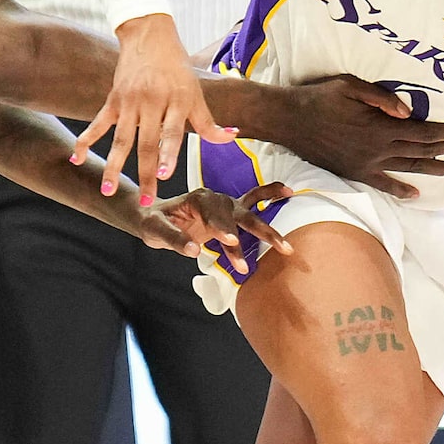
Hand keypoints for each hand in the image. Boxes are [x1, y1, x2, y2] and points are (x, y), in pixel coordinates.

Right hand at [72, 15, 231, 204]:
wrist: (149, 36)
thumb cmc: (177, 68)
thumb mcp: (196, 92)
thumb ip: (209, 121)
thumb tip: (231, 137)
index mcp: (176, 100)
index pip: (172, 132)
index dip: (168, 153)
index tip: (164, 174)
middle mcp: (151, 102)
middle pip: (146, 143)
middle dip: (145, 174)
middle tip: (144, 201)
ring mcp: (129, 102)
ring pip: (120, 139)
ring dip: (113, 166)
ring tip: (108, 189)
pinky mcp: (113, 100)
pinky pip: (98, 123)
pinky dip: (86, 140)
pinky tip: (77, 158)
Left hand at [143, 182, 293, 265]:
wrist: (154, 216)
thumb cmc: (154, 222)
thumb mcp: (155, 231)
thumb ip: (174, 239)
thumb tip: (193, 250)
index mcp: (196, 199)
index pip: (213, 215)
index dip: (222, 229)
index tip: (230, 242)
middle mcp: (214, 197)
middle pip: (239, 214)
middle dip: (257, 231)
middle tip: (275, 247)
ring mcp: (225, 203)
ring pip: (250, 211)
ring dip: (267, 228)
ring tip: (285, 245)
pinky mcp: (230, 211)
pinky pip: (254, 199)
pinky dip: (272, 195)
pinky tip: (289, 192)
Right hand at [262, 75, 443, 197]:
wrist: (288, 120)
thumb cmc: (319, 98)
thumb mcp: (350, 86)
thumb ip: (383, 99)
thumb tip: (410, 113)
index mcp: (380, 127)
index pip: (424, 133)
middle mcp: (378, 150)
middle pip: (423, 152)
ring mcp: (367, 165)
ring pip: (409, 169)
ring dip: (435, 169)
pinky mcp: (355, 172)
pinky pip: (383, 184)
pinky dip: (401, 190)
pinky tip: (415, 194)